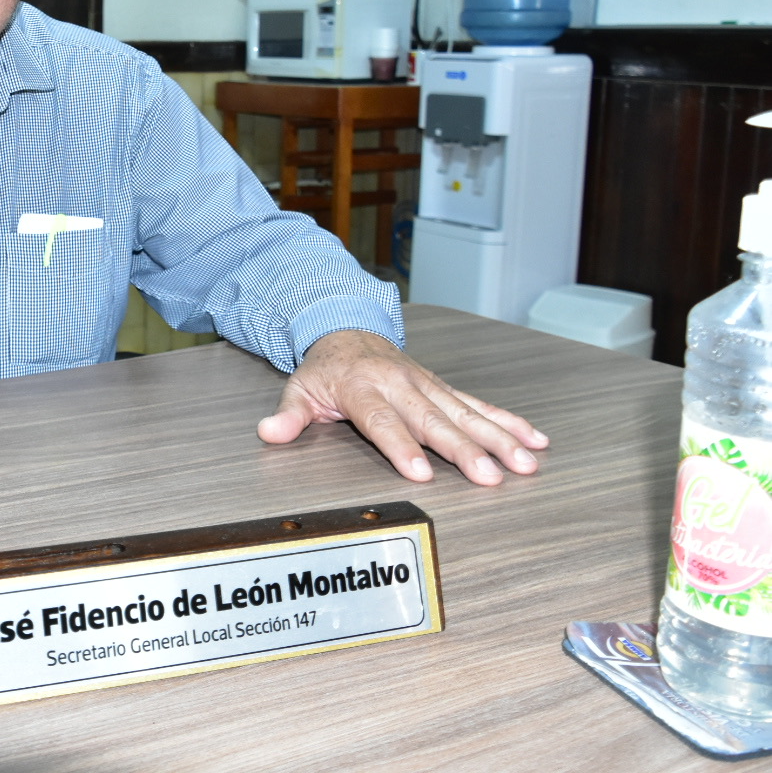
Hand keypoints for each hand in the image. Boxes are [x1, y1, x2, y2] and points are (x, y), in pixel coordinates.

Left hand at [256, 330, 547, 485]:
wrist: (346, 327)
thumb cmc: (324, 370)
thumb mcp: (298, 388)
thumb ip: (289, 415)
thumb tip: (269, 433)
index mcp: (363, 388)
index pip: (383, 421)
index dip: (401, 447)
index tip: (420, 473)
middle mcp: (400, 384)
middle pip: (434, 420)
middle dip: (464, 450)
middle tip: (490, 476)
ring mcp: (426, 384)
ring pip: (465, 412)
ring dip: (498, 438)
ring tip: (525, 463)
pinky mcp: (443, 387)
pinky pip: (479, 404)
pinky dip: (508, 421)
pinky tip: (534, 440)